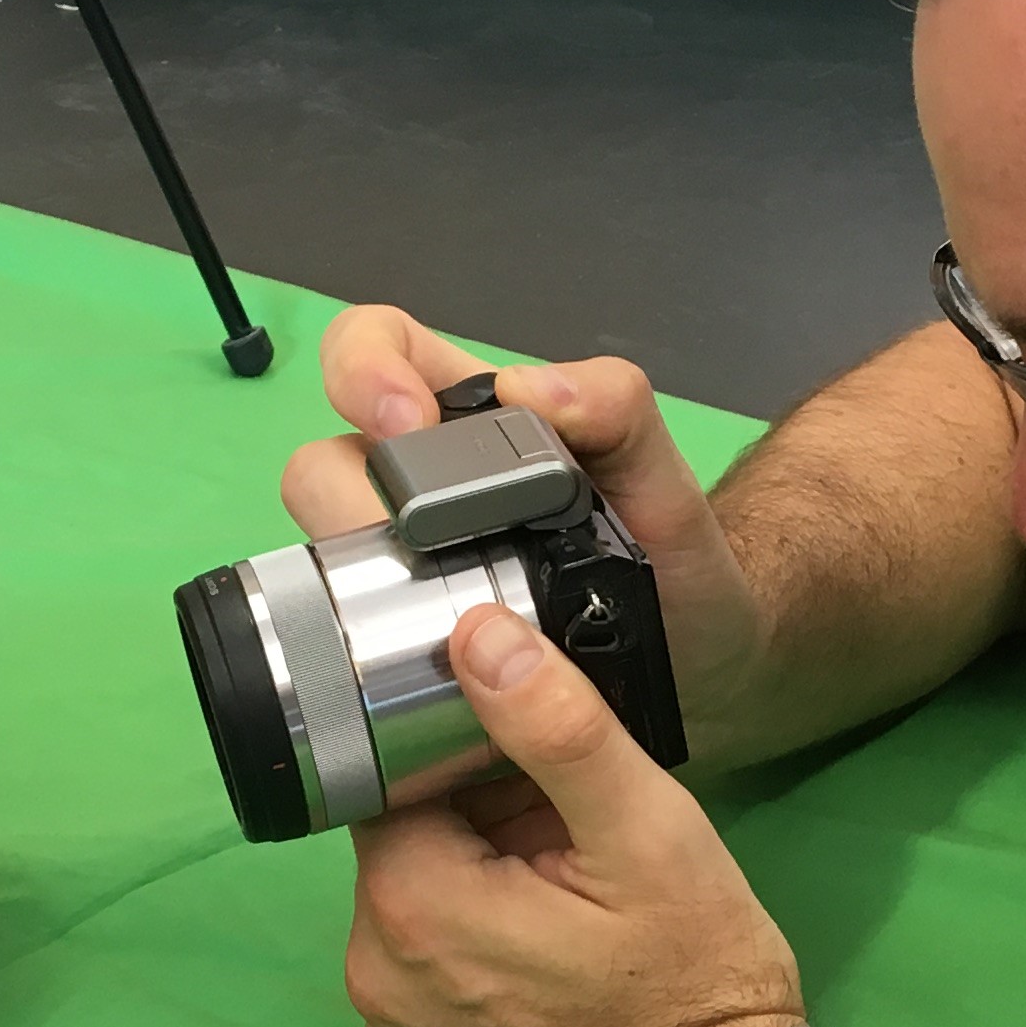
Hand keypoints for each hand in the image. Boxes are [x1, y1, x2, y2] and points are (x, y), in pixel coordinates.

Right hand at [283, 303, 769, 748]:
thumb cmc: (680, 562)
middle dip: (348, 497)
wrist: (703, 675)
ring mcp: (406, 572)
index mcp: (470, 420)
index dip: (365, 372)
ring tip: (429, 616)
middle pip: (323, 463)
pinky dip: (366, 655)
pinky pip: (349, 642)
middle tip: (414, 544)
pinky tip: (421, 676)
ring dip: (353, 581)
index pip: (375, 350)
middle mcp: (419, 489)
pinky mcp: (405, 649)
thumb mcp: (667, 481)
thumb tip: (528, 389)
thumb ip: (619, 411)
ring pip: (322, 553)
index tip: (406, 428)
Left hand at [344, 603, 807, 1026]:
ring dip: (481, 893)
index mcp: (409, 905)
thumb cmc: (696, 987)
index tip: (541, 777)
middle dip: (481, 829)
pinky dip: (479, 960)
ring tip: (577, 913)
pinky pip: (430, 982)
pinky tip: (557, 972)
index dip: (469, 760)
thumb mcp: (645, 832)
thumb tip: (474, 635)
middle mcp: (373, 979)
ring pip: (419, 913)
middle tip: (580, 849)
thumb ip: (555, 726)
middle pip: (406, 847)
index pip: (394, 780)